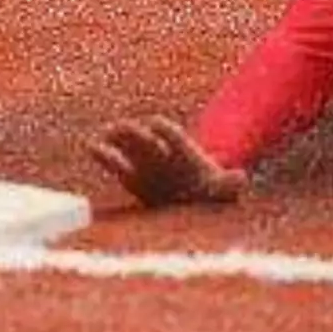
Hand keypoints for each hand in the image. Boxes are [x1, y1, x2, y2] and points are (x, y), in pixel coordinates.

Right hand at [88, 116, 247, 207]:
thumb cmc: (207, 192)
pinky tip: (90, 147)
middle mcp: (162, 152)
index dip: (165, 131)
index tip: (157, 129)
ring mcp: (143, 161)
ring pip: (127, 142)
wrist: (191, 202)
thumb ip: (228, 185)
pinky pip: (113, 161)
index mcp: (183, 152)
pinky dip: (103, 153)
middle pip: (147, 135)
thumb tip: (241, 178)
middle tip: (130, 137)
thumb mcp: (220, 191)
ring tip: (105, 136)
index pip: (172, 134)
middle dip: (139, 135)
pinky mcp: (129, 175)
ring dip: (118, 138)